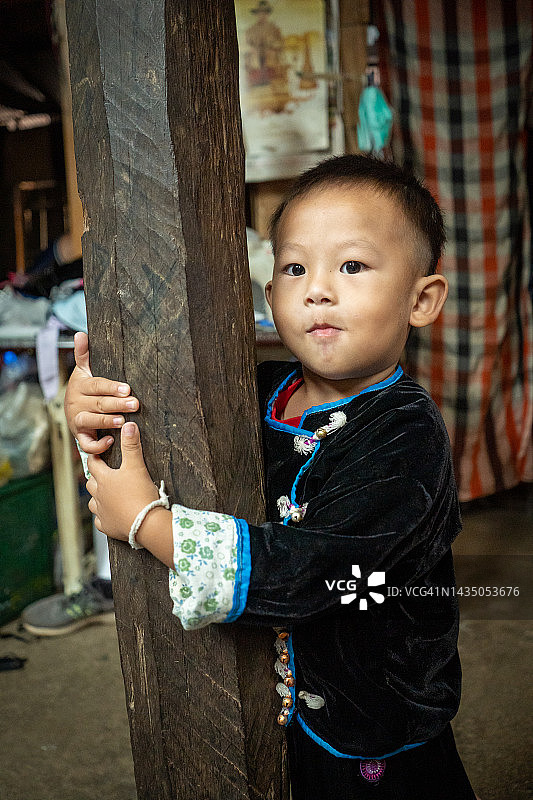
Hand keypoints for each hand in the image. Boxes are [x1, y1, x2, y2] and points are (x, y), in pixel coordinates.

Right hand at [64, 331, 138, 453]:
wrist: (71, 412)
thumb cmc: (84, 390)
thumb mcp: (83, 371)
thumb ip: (84, 354)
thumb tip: (81, 334)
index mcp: (80, 386)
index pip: (96, 385)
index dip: (111, 387)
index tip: (127, 389)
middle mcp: (76, 404)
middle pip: (98, 403)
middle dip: (117, 404)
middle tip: (135, 404)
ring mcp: (77, 421)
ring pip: (91, 421)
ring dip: (106, 421)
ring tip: (122, 420)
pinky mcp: (80, 436)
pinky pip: (86, 444)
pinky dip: (98, 445)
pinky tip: (111, 440)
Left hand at [86, 422, 158, 539]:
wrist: (145, 523)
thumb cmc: (140, 494)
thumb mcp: (136, 466)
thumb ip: (131, 445)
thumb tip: (129, 425)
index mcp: (104, 479)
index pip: (93, 464)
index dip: (95, 457)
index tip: (98, 454)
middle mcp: (98, 495)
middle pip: (90, 483)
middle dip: (95, 477)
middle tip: (103, 473)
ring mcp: (102, 511)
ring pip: (93, 502)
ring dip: (97, 497)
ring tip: (105, 494)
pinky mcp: (107, 526)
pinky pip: (101, 520)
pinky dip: (104, 516)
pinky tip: (110, 515)